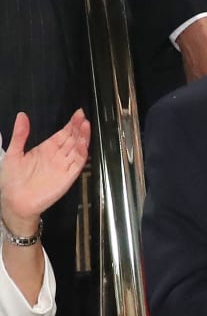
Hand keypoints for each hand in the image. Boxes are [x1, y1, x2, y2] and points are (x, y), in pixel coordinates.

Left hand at [0, 109, 89, 235]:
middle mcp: (58, 156)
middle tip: (83, 116)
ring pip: (78, 148)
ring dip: (83, 137)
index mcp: (46, 149)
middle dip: (78, 127)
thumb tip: (22, 115)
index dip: (71, 124)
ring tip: (86, 125)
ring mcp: (64, 166)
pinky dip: (82, 153)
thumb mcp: (13, 153)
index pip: (63, 134)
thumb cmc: (12, 180)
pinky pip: (78, 163)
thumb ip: (20, 135)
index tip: (78, 113)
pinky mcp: (68, 176)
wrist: (15, 202)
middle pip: (72, 139)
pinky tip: (83, 143)